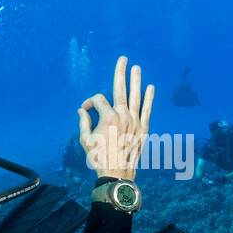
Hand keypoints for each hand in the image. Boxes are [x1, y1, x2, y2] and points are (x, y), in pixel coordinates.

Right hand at [78, 56, 154, 179]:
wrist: (117, 173)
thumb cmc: (99, 157)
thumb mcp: (85, 140)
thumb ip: (83, 122)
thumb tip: (81, 110)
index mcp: (107, 117)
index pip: (98, 100)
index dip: (89, 102)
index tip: (85, 110)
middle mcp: (123, 116)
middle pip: (120, 89)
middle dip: (121, 72)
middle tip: (123, 59)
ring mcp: (135, 122)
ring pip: (136, 96)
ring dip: (136, 81)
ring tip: (137, 68)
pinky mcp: (143, 129)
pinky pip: (147, 110)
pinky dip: (149, 99)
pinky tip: (151, 88)